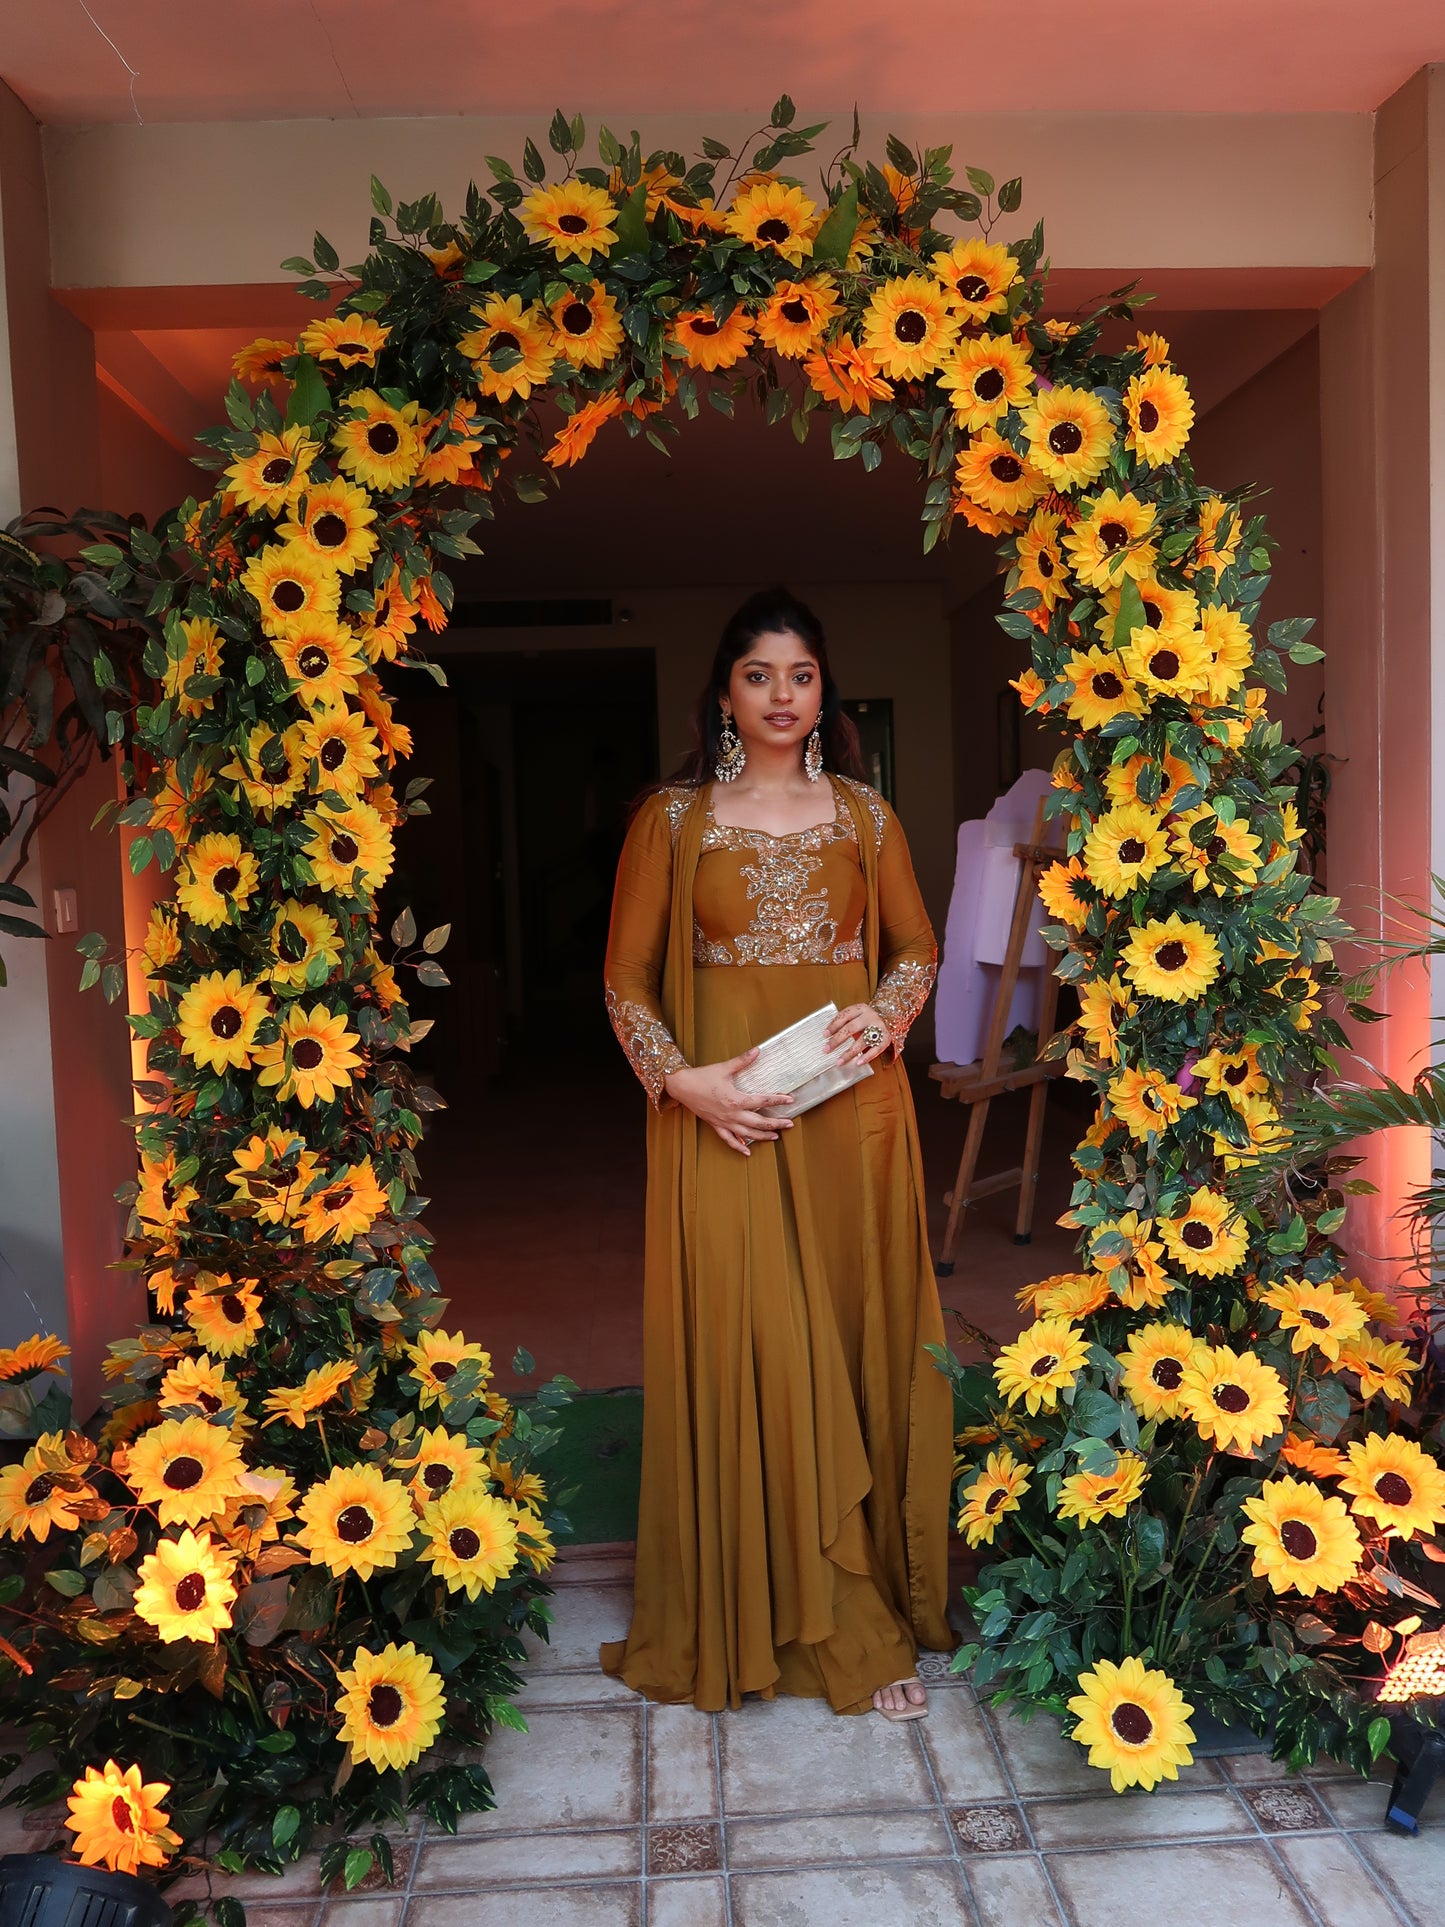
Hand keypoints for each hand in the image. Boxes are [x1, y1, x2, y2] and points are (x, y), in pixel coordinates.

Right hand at [663, 1048, 795, 1156]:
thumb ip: (742, 1061)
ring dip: (762, 1136)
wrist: (682, 1086)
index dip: (778, 1100)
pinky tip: (748, 1152)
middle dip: (776, 1124)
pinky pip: (729, 1140)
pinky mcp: (716, 1126)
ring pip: (747, 1133)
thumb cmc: (703, 1076)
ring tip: (775, 1137)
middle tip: (790, 1124)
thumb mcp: (724, 1068)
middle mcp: (732, 1114)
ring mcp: (724, 1122)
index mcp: (736, 1099)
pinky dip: (739, 1146)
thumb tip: (757, 1050)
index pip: (762, 1101)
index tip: (790, 1099)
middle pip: (759, 1122)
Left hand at [826, 1002, 892, 1066]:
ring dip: (849, 1053)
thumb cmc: (867, 1020)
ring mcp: (879, 1027)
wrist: (889, 1019)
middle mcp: (870, 1017)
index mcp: (860, 1009)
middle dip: (837, 1040)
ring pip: (862, 1041)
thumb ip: (845, 1023)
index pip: (844, 1015)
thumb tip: (827, 1037)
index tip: (824, 1035)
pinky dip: (867, 1057)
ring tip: (839, 1062)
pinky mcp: (886, 1038)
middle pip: (851, 1028)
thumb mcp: (856, 1016)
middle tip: (827, 1050)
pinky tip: (858, 1063)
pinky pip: (876, 1049)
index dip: (833, 1025)